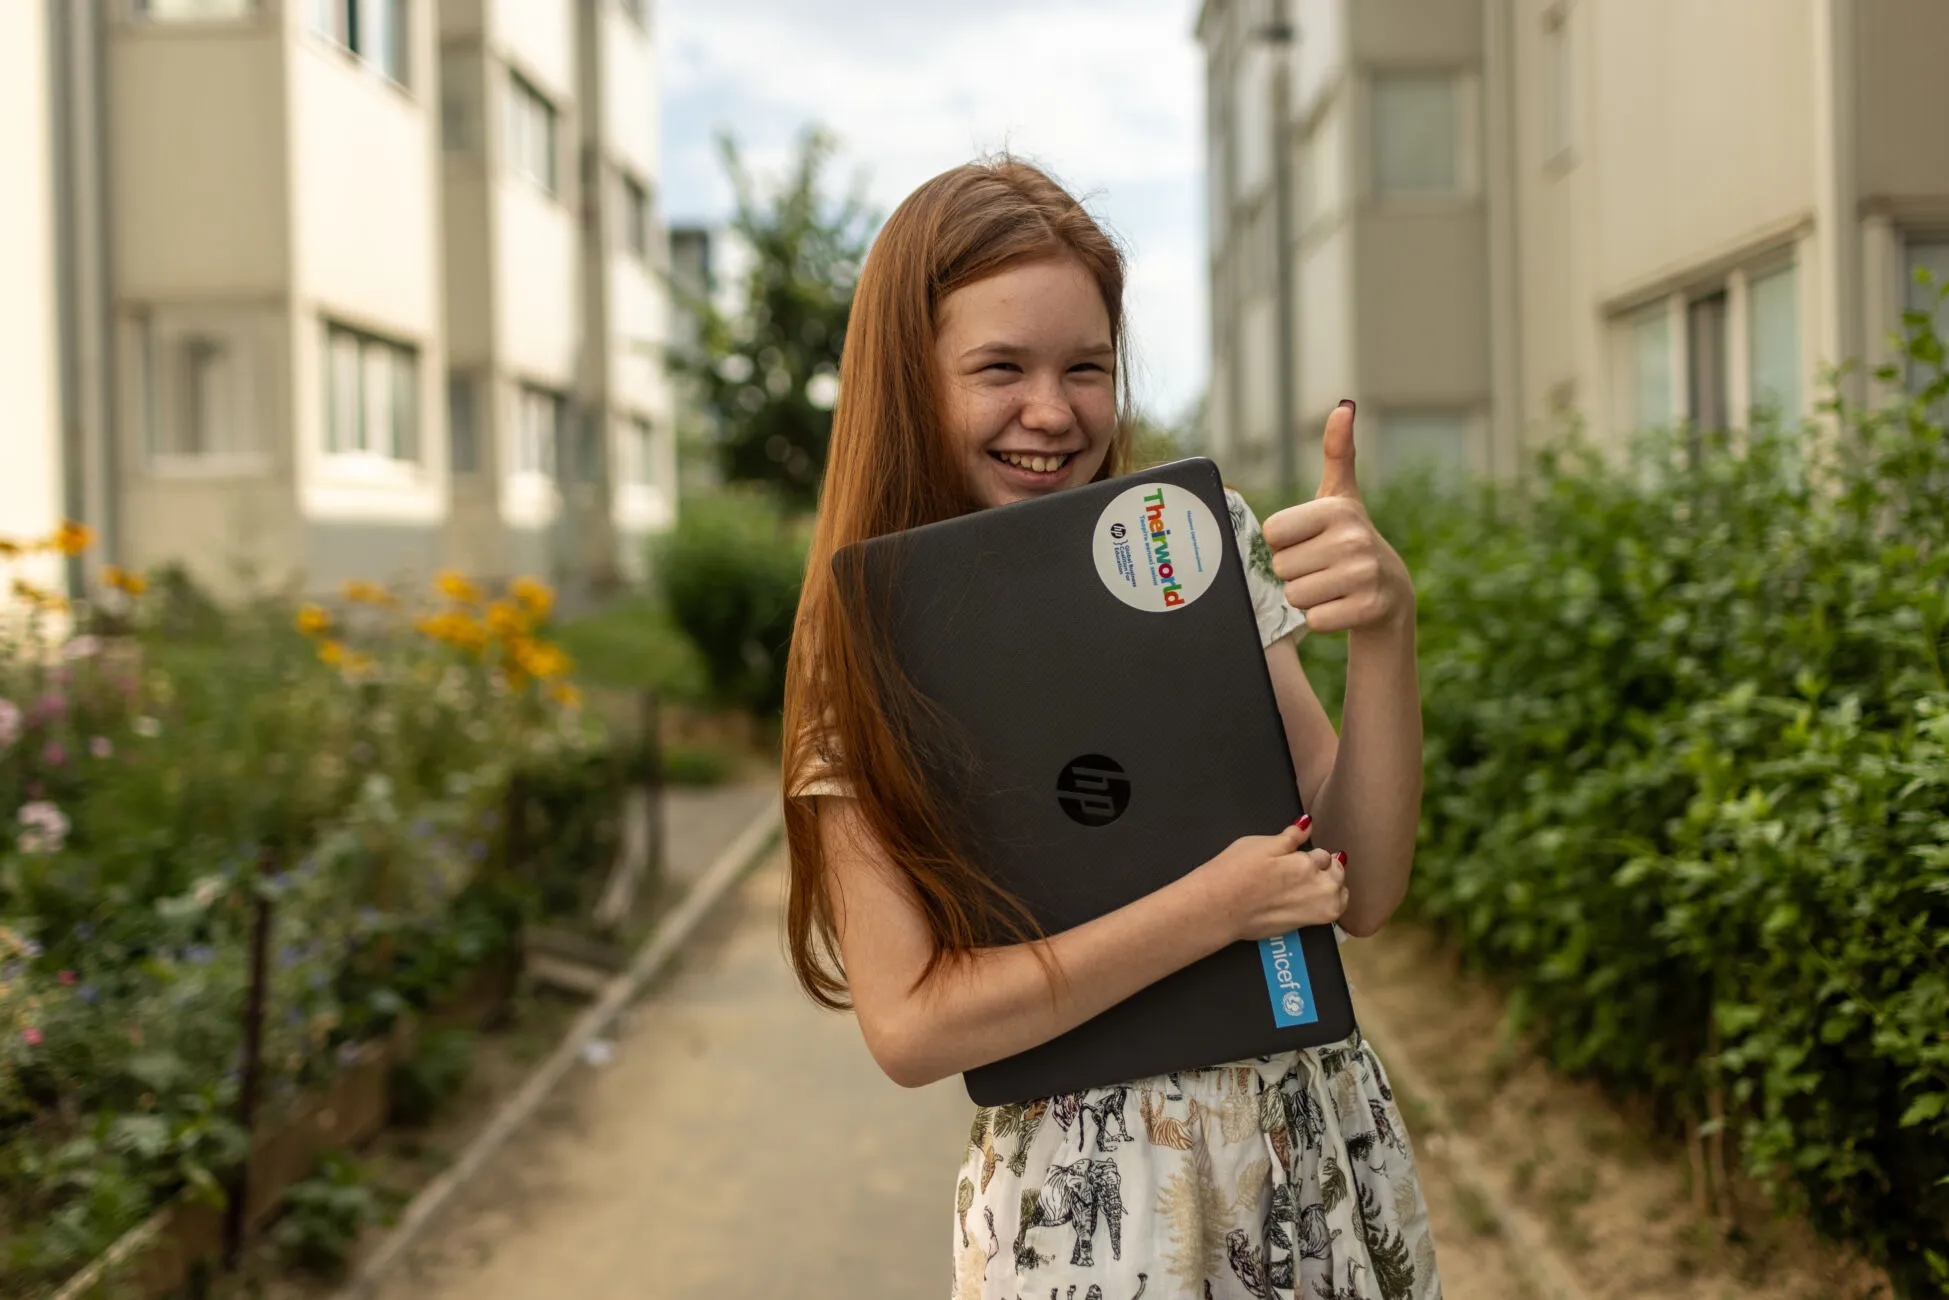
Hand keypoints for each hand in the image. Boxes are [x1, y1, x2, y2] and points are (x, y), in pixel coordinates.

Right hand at [1191, 818, 1347, 944]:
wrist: (1218, 909)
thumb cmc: (1234, 874)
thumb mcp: (1261, 844)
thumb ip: (1291, 836)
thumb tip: (1307, 823)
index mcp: (1309, 865)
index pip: (1324, 854)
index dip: (1310, 854)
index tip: (1297, 856)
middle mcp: (1320, 890)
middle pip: (1337, 873)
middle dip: (1325, 868)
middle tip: (1300, 869)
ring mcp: (1316, 912)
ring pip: (1338, 895)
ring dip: (1330, 887)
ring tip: (1304, 885)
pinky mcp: (1306, 927)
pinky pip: (1329, 912)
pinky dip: (1325, 905)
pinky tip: (1304, 900)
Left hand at [1261, 400, 1414, 634]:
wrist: (1390, 593)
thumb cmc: (1350, 540)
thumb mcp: (1342, 496)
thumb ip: (1337, 452)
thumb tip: (1344, 406)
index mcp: (1336, 509)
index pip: (1272, 533)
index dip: (1285, 543)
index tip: (1309, 541)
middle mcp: (1352, 539)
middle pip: (1281, 567)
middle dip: (1295, 573)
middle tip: (1322, 567)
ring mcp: (1363, 574)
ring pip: (1295, 595)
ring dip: (1307, 596)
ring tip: (1332, 586)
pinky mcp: (1368, 608)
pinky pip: (1315, 620)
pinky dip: (1323, 618)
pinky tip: (1342, 606)